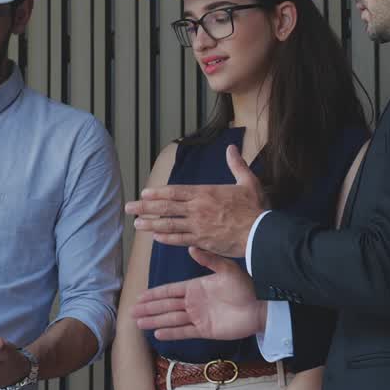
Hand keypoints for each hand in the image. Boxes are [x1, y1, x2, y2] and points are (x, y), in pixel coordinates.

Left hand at [125, 145, 264, 255]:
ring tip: (136, 224)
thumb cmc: (256, 208)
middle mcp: (197, 209)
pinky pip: (179, 239)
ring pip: (168, 224)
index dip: (157, 192)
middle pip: (165, 207)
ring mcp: (198, 226)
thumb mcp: (248, 181)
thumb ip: (236, 164)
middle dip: (145, 207)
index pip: (175, 191)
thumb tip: (232, 148)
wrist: (261, 233)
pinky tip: (156, 238)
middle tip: (129, 207)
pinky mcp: (202, 241)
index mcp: (206, 192)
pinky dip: (166, 239)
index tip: (144, 193)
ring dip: (150, 224)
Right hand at [133, 247, 266, 340]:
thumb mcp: (226, 269)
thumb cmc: (246, 287)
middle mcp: (194, 302)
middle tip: (132, 311)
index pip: (170, 291)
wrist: (261, 307)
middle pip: (166, 306)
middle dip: (149, 308)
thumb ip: (209, 260)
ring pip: (171, 319)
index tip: (140, 295)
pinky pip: (184, 331)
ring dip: (155, 321)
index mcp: (196, 287)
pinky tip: (158, 333)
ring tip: (139, 323)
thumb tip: (192, 247)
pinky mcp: (206, 330)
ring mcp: (198, 317)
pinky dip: (171, 333)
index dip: (154, 294)